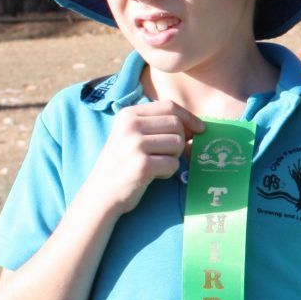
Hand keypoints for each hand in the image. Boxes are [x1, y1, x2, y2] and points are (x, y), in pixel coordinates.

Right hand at [85, 101, 204, 215]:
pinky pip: (174, 164)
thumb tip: (197, 126)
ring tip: (156, 164)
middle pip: (177, 125)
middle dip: (180, 141)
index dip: (189, 117)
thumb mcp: (132, 135)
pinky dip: (168, 172)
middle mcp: (130, 126)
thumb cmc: (123, 164)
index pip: (170, 106)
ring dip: (173, 157)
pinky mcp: (142, 165)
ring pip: (178, 143)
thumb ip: (159, 125)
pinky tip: (153, 175)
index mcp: (128, 115)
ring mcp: (135, 145)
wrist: (101, 193)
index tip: (199, 129)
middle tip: (167, 154)